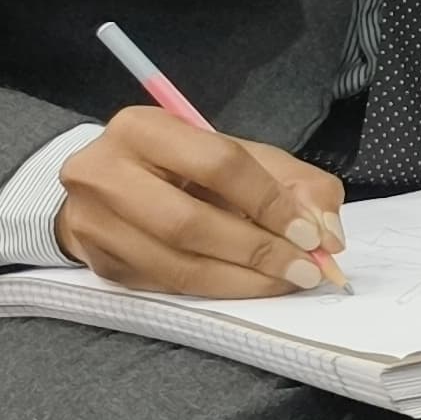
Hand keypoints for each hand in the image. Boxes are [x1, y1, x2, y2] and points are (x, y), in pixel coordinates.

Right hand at [54, 107, 348, 296]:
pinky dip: (216, 290)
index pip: (218, 164)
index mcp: (143, 128)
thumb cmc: (188, 167)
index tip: (312, 234)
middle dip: (257, 251)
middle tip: (306, 269)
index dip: (270, 202)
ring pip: (175, 265)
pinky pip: (165, 286)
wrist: (113, 185)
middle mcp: (103, 173)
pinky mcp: (99, 263)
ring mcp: (92, 223)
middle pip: (189, 223)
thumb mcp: (245, 156)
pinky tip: (249, 286)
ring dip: (241, 280)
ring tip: (286, 282)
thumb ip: (297, 185)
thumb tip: (328, 234)